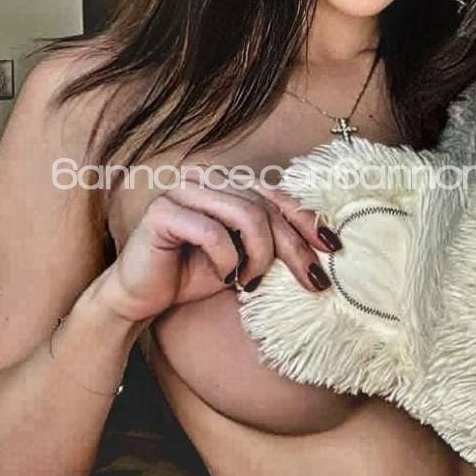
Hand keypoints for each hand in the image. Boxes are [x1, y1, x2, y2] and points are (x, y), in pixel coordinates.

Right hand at [93, 166, 340, 324]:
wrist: (142, 297)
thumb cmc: (195, 274)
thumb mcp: (248, 257)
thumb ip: (275, 242)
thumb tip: (326, 245)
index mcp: (229, 182)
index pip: (278, 196)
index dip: (308, 221)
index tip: (334, 248)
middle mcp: (207, 177)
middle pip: (267, 207)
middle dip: (293, 248)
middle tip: (311, 282)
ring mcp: (183, 189)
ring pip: (247, 214)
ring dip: (259, 256)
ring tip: (252, 282)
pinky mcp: (163, 211)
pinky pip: (214, 232)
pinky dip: (228, 260)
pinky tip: (227, 277)